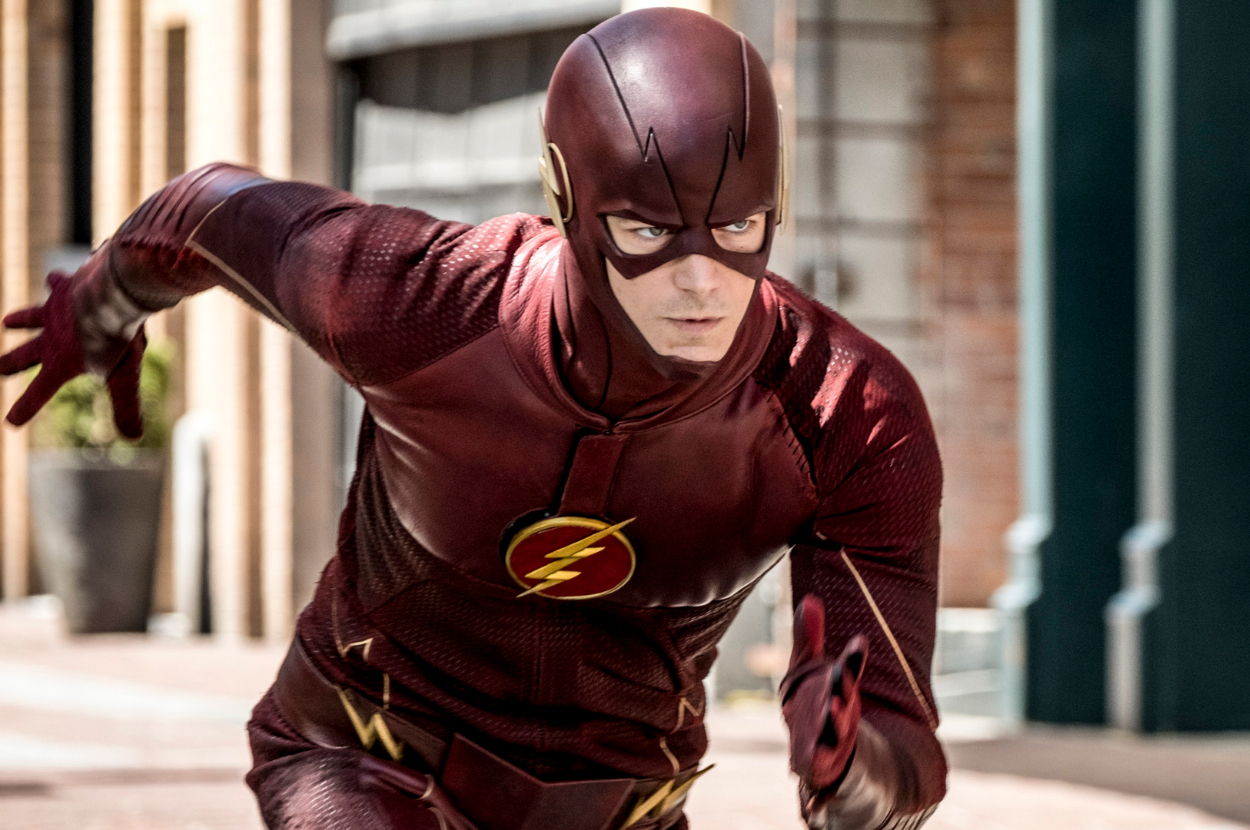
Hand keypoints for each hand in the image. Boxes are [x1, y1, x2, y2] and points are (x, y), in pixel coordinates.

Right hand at [0, 268, 145, 438]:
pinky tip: (54, 277)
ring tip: (7, 322)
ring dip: (21, 320)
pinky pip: (57, 284)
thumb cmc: (118, 338)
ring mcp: (55, 311)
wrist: (110, 294)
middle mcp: (51, 338)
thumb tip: (133, 437)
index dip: (26, 407)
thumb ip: (125, 407)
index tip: (10, 422)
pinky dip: (55, 282)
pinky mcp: (66, 288)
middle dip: (12, 362)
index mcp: (61, 363)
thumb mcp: (125, 378)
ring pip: (32, 317)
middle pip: (27, 354)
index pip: (40, 392)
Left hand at [781, 595, 866, 795]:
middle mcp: (840, 712)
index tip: (860, 641)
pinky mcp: (820, 766)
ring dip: (836, 718)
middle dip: (844, 683)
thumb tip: (811, 599)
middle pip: (844, 697)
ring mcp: (833, 741)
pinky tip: (816, 758)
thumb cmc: (818, 708)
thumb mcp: (809, 670)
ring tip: (835, 705)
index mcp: (838, 688)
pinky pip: (820, 764)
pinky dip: (820, 760)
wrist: (828, 760)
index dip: (853, 658)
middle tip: (842, 671)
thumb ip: (809, 637)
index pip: (847, 670)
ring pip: (836, 729)